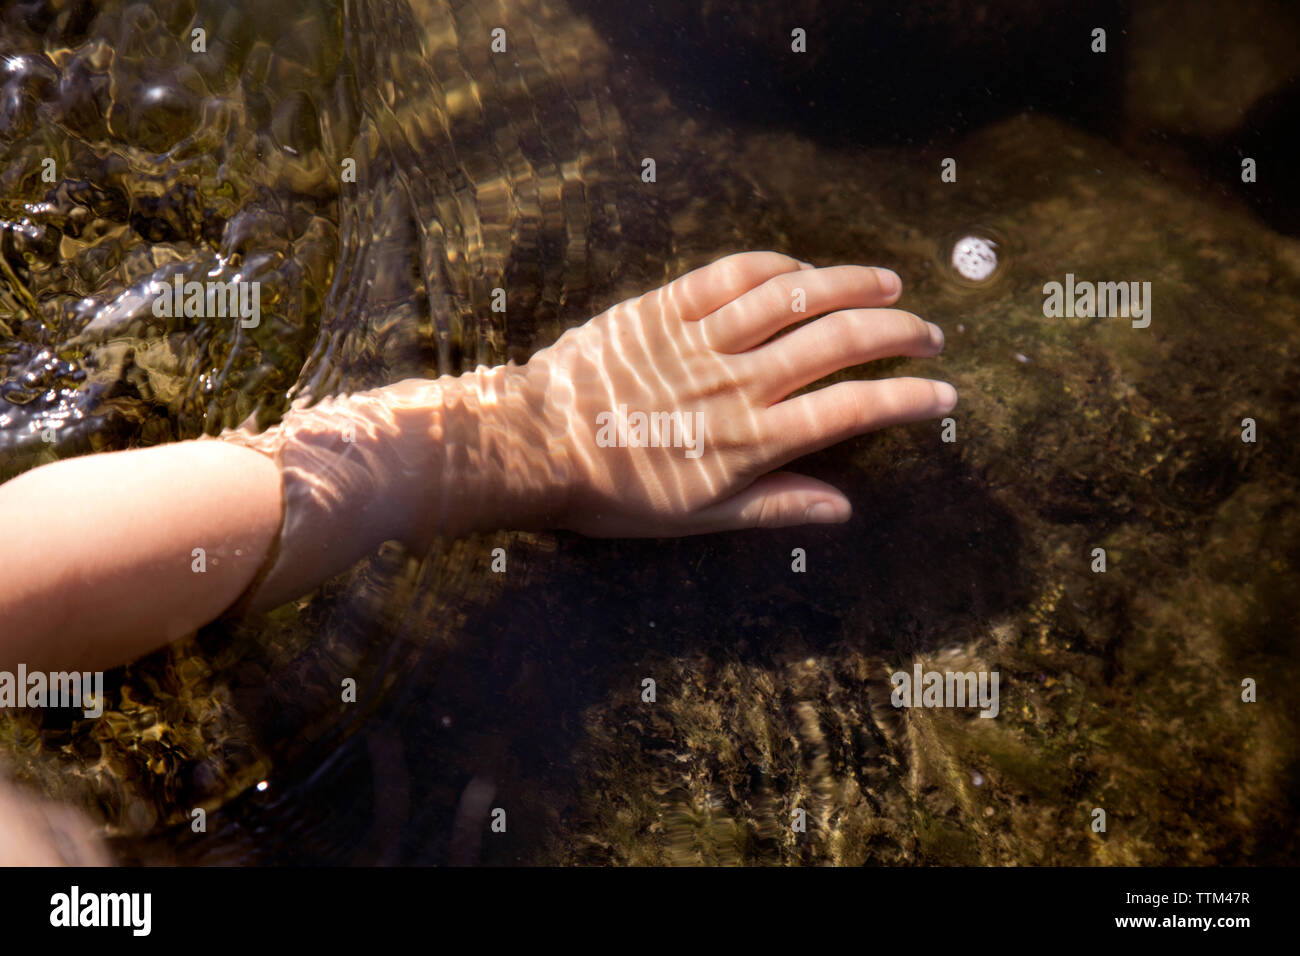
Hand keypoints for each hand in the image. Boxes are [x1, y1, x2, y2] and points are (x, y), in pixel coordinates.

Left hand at [519, 251, 956, 536]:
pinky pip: (734, 274)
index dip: (909, 399)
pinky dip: (777, 267)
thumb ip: (774, 506)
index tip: (945, 393)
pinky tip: (801, 269)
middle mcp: (738, 382)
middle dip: (898, 333)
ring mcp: (702, 338)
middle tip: (929, 332)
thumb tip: (843, 510)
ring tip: (887, 284)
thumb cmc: (614, 493)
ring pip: (795, 296)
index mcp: (751, 440)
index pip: (853, 409)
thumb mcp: (698, 517)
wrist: (533, 447)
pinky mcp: (665, 307)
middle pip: (839, 341)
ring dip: (850, 284)